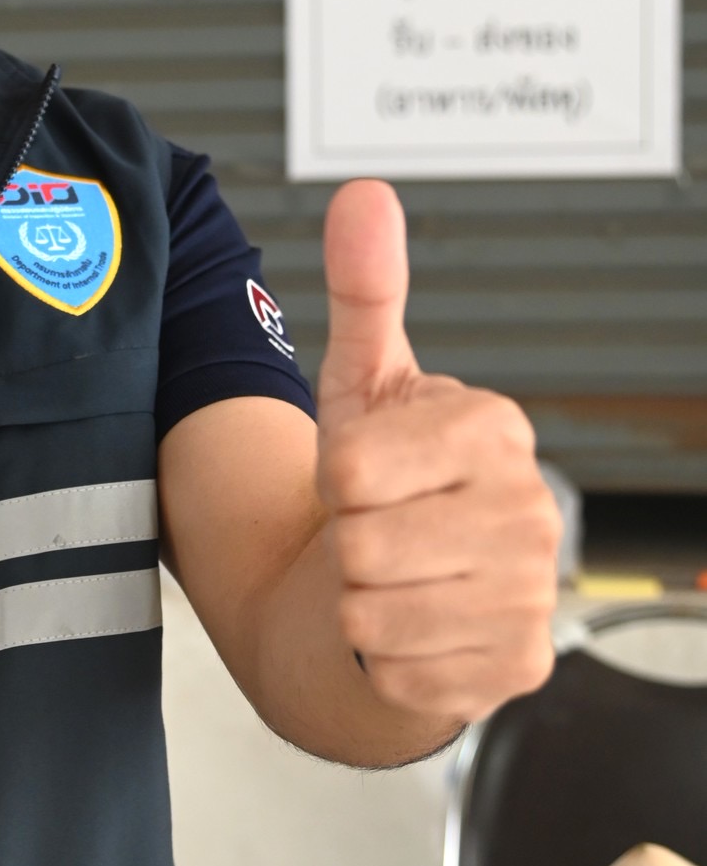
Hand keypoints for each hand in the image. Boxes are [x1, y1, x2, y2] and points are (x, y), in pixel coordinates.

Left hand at [317, 179, 559, 728]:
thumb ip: (365, 289)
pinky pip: (397, 671)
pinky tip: (413, 630)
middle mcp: (531, 512)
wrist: (404, 582)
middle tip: (375, 532)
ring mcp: (533, 596)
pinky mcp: (516, 668)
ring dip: (357, 604)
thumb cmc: (379, 480)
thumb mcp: (363, 384)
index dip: (333, 477)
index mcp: (495, 431)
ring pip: (371, 614)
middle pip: (359, 546)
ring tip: (391, 578)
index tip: (361, 475)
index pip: (350, 468)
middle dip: (343, 544)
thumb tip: (365, 194)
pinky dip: (382, 659)